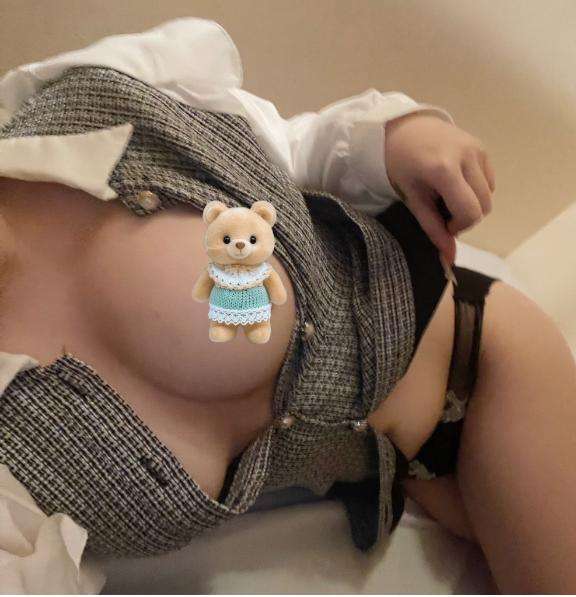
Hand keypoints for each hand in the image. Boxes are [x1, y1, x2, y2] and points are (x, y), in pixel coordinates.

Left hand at [384, 112, 494, 263]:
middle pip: (484, 206)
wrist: (402, 128)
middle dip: (466, 217)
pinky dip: (476, 190)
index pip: (470, 212)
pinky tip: (455, 183)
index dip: (459, 226)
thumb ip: (433, 228)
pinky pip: (488, 180)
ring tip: (447, 195)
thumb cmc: (400, 166)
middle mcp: (467, 156)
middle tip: (443, 211)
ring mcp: (477, 149)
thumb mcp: (412, 199)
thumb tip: (450, 259)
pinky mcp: (482, 147)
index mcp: (444, 170)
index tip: (443, 222)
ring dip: (472, 203)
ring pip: (489, 194)